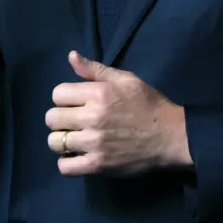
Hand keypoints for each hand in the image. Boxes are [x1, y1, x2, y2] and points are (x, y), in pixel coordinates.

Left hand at [45, 51, 190, 176]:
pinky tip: (78, 156)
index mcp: (98, 93)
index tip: (75, 104)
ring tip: (75, 140)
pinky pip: (65, 167)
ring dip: (62, 141)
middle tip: (75, 123)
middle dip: (60, 119)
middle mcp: (92, 117)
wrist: (171, 136)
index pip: (57, 93)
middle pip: (51, 118)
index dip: (64, 98)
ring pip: (54, 142)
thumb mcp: (125, 79)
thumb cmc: (148, 104)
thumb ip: (95, 70)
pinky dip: (67, 163)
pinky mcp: (98, 165)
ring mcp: (94, 143)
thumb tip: (71, 56)